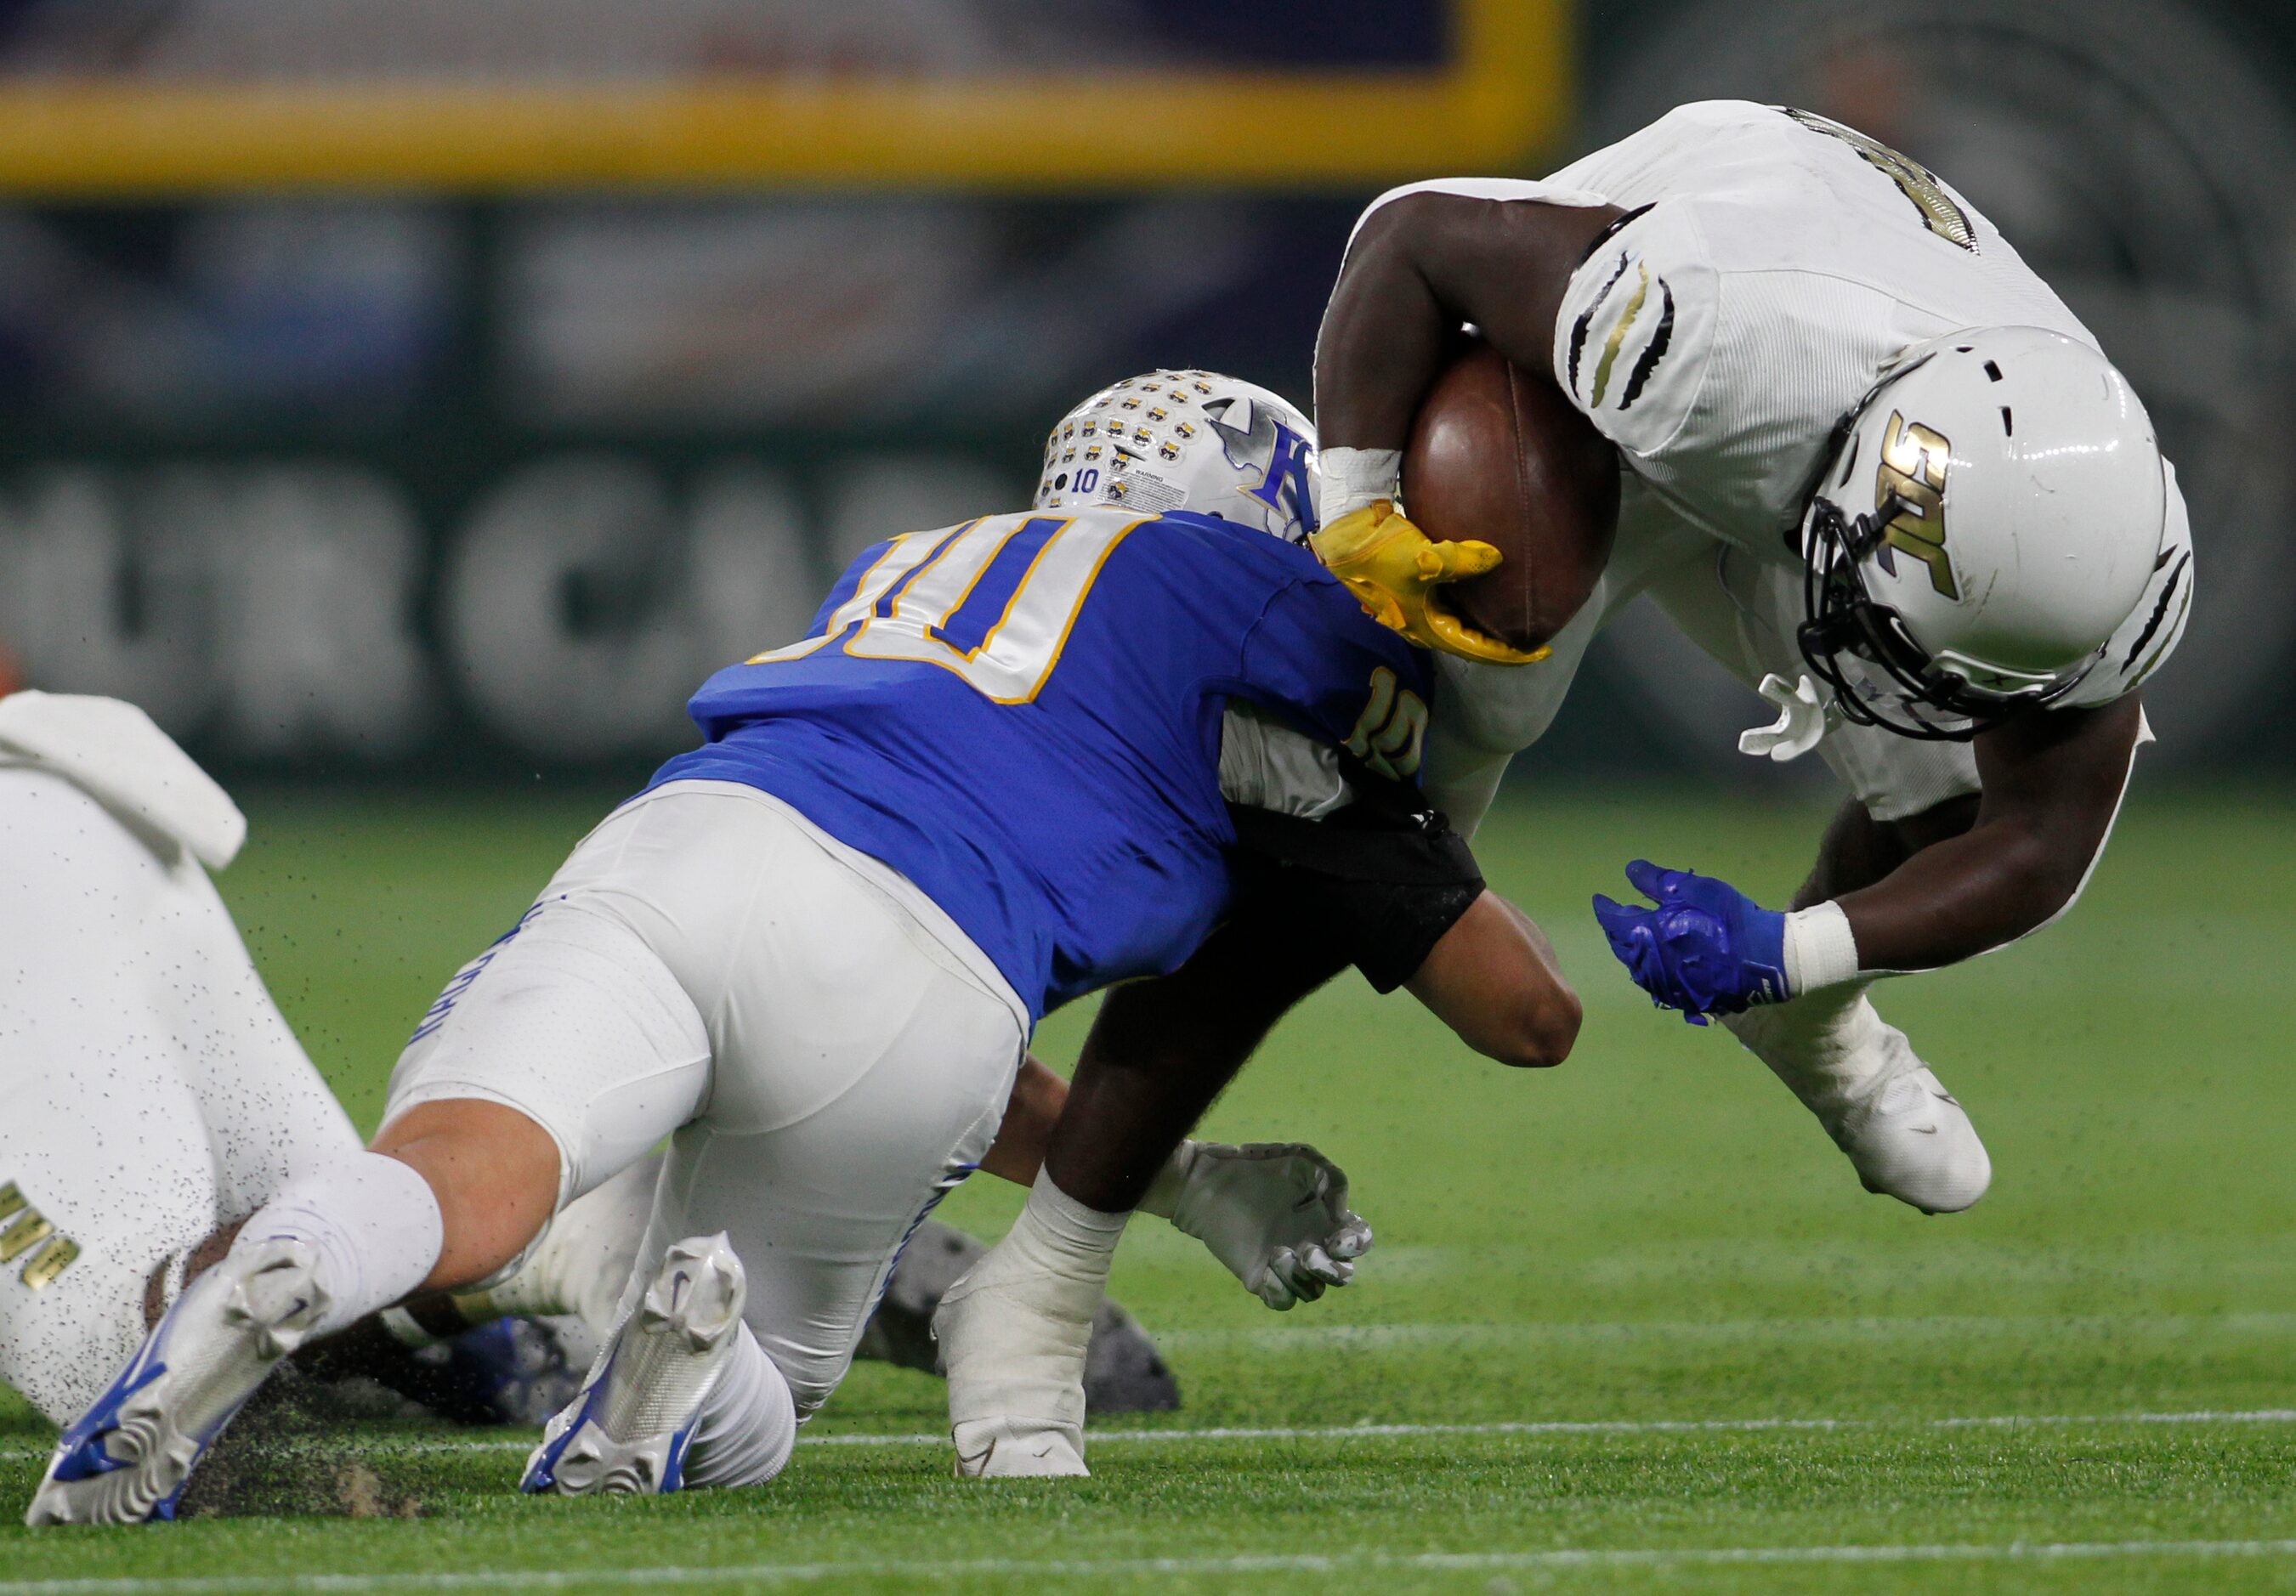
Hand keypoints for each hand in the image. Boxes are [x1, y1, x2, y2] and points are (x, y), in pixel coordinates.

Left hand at [1146, 1141, 1372, 1309]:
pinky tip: (1267, 1271)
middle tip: (1306, 1252)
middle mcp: (1311, 1244)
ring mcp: (1287, 1263)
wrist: (1208, 1182)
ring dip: (1301, 1278)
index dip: (1355, 1245)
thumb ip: (1333, 1181)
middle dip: (1331, 1270)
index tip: (1336, 1239)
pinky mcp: (1260, 1276)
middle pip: (1342, 1275)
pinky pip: (1282, 1300)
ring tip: (1277, 1253)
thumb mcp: (1301, 1159)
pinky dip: (1281, 1292)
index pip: (1359, 1241)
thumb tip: (1342, 1215)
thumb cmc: (1256, 1166)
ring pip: (1312, 1291)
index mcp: (1327, 1219)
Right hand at [1308, 502, 1548, 666]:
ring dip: (1485, 627)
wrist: (1343, 534)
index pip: (1477, 651)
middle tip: (1534, 638)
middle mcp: (1421, 625)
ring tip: (1512, 619)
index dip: (1511, 655)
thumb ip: (1461, 560)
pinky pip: (1448, 607)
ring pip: (1458, 626)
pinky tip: (1482, 594)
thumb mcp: (1422, 557)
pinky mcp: (1410, 591)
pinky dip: (1470, 607)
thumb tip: (1497, 559)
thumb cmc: (1378, 551)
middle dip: (1501, 645)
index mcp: (1425, 628)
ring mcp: (1414, 609)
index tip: (1543, 652)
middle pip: (1469, 643)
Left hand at [1592, 860, 1788, 1022]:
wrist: (1765, 958)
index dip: (1605, 908)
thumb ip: (1656, 881)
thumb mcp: (1692, 888)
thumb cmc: (1726, 917)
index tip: (1600, 899)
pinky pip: (1657, 983)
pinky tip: (1659, 961)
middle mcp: (1647, 966)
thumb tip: (1630, 871)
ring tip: (1635, 937)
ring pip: (1637, 968)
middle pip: (1621, 947)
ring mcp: (1665, 986)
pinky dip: (1652, 969)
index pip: (1612, 921)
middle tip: (1617, 917)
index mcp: (1643, 936)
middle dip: (1616, 931)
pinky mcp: (1684, 999)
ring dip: (1633, 951)